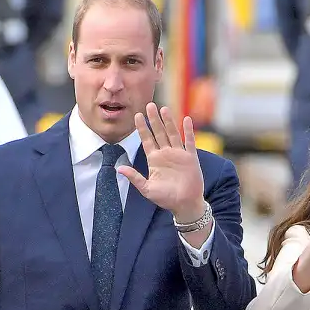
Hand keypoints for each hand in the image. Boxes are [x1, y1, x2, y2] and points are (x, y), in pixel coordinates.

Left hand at [118, 103, 204, 218]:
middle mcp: (166, 154)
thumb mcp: (147, 189)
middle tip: (149, 104)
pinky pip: (189, 142)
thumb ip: (134, 177)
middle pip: (159, 133)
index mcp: (154, 160)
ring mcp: (179, 154)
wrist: (185, 205)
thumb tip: (118, 168)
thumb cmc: (166, 199)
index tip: (137, 116)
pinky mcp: (191, 158)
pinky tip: (186, 120)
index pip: (146, 140)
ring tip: (164, 109)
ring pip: (172, 134)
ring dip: (168, 121)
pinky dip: (188, 131)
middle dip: (154, 119)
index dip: (142, 128)